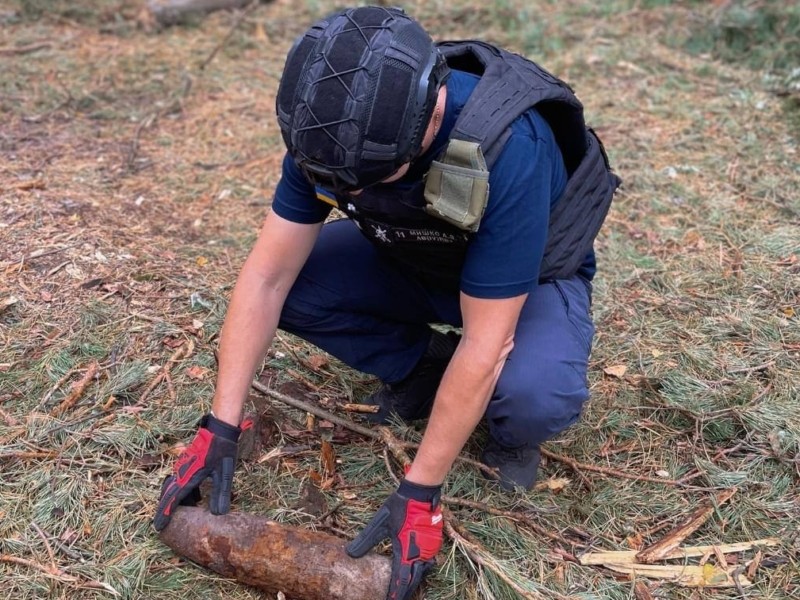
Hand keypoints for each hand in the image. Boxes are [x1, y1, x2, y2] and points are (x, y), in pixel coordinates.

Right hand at [153, 413, 242, 531]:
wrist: (219, 429)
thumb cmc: (222, 450)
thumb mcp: (224, 473)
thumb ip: (221, 494)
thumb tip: (218, 514)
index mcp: (188, 477)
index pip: (172, 499)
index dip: (165, 514)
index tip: (158, 526)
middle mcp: (181, 472)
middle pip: (168, 494)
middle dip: (166, 508)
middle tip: (164, 523)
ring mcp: (183, 466)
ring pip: (174, 487)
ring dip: (176, 500)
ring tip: (183, 513)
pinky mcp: (187, 462)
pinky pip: (180, 480)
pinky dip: (184, 491)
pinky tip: (195, 497)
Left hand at [346, 480, 442, 599]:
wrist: (420, 492)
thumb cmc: (400, 506)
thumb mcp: (380, 522)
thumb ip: (366, 540)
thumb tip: (350, 553)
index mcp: (406, 551)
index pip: (401, 580)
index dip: (395, 593)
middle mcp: (420, 554)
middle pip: (413, 580)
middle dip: (405, 592)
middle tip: (396, 599)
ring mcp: (430, 549)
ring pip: (423, 572)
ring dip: (413, 581)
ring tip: (404, 588)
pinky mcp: (435, 543)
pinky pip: (428, 561)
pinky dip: (421, 569)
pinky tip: (414, 569)